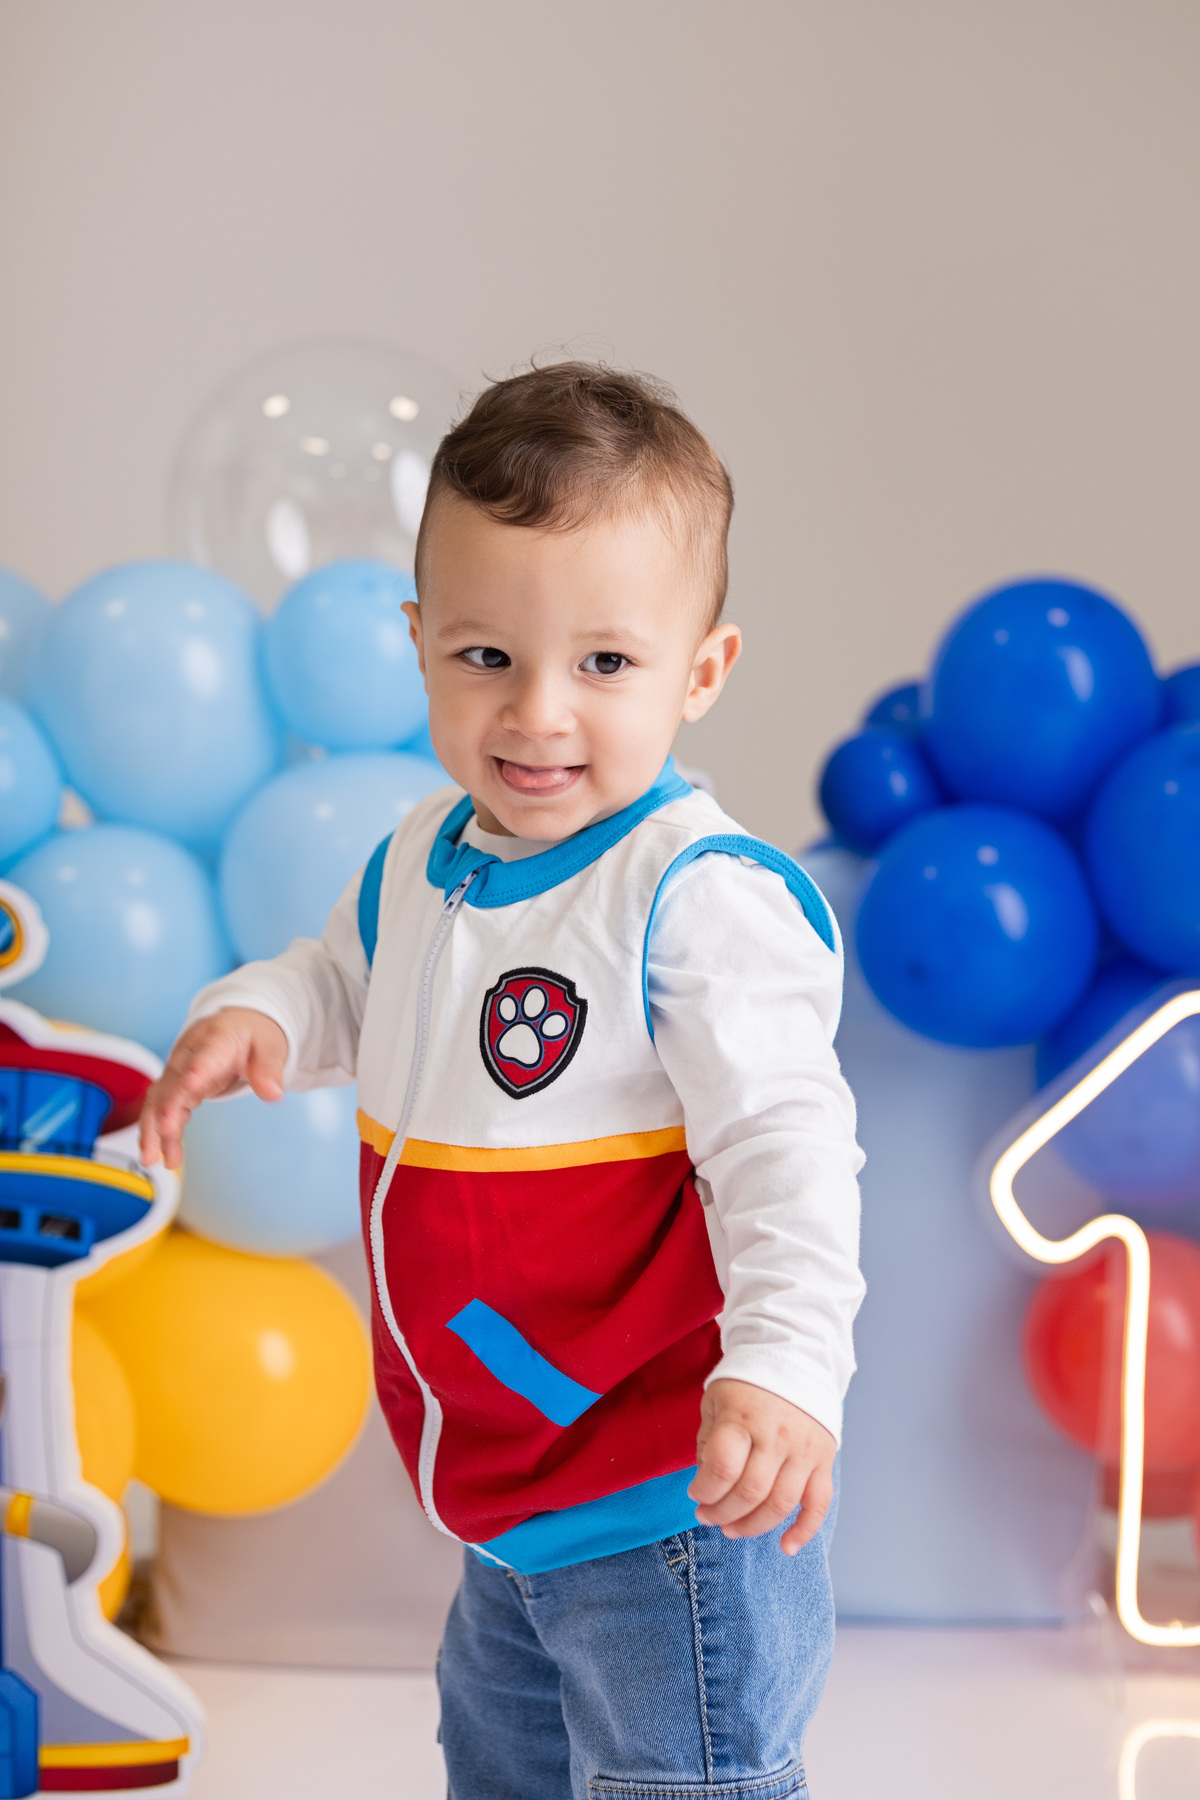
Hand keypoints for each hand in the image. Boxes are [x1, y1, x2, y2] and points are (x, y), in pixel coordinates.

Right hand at [139, 1008, 287, 1170]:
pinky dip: (161, 1133)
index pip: (206, 1056)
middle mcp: (190, 1056)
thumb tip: (274, 1094)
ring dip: (154, 1129)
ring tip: (152, 1159)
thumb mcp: (269, 1046)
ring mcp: (180, 1072)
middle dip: (166, 1109)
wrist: (236, 1025)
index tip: (191, 1086)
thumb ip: (269, 1068)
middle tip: (166, 1133)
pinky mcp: (177, 1087)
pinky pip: (164, 1109)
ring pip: (160, 1100)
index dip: (197, 1070)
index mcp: (217, 1041)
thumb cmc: (252, 1035)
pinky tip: (165, 1156)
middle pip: (173, 1082)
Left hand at [689, 1378, 835, 1555]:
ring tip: (732, 1529)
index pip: (722, 1467)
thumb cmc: (747, 1385)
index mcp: (743, 1417)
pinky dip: (804, 1530)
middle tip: (708, 1517)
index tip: (696, 1494)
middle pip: (750, 1492)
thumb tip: (708, 1483)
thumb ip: (709, 1441)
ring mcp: (803, 1450)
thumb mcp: (716, 1401)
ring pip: (781, 1504)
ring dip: (753, 1526)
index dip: (704, 1490)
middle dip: (722, 1513)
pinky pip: (819, 1504)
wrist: (795, 1358)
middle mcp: (776, 1435)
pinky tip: (786, 1547)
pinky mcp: (824, 1461)